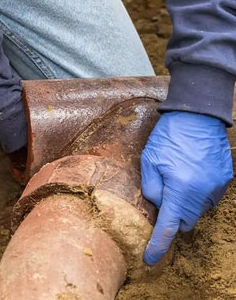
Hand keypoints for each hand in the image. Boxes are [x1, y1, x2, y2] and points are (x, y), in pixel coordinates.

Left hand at [141, 111, 232, 264]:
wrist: (197, 115)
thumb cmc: (169, 135)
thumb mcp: (149, 160)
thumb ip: (151, 188)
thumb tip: (158, 206)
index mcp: (180, 189)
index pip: (167, 226)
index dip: (158, 246)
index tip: (150, 259)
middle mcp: (201, 193)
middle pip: (184, 221)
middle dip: (172, 216)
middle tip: (163, 194)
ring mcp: (216, 187)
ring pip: (197, 210)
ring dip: (185, 203)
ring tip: (177, 178)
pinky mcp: (225, 180)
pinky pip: (208, 197)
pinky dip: (197, 193)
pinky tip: (190, 174)